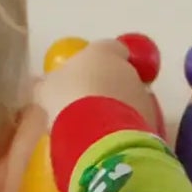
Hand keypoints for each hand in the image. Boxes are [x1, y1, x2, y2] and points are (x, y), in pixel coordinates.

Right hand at [33, 38, 161, 132]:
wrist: (95, 131)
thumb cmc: (67, 98)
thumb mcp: (47, 90)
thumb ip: (47, 85)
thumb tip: (42, 86)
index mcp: (104, 52)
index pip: (108, 48)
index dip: (98, 62)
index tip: (87, 76)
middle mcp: (128, 68)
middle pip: (120, 75)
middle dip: (107, 89)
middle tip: (87, 108)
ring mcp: (142, 95)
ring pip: (129, 100)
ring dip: (116, 111)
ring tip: (95, 131)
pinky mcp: (149, 120)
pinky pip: (134, 122)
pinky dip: (123, 130)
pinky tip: (106, 143)